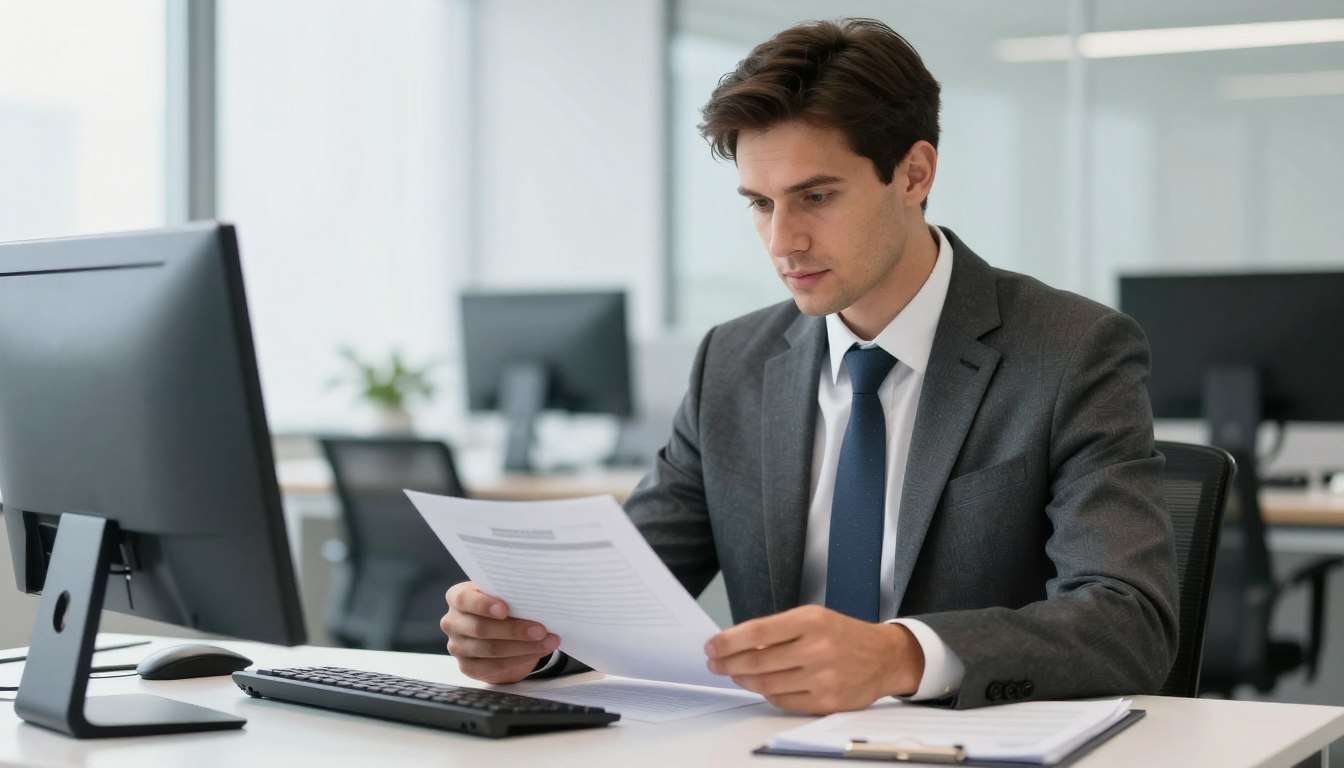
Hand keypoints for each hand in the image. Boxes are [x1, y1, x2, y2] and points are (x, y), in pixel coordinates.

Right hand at [441, 581, 560, 683]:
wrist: (500, 634)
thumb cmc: (504, 607)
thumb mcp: (504, 595)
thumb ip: (511, 594)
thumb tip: (537, 599)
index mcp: (457, 597)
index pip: (464, 599)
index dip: (484, 605)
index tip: (505, 609)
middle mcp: (452, 622)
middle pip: (481, 628)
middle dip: (514, 630)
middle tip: (541, 630)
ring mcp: (457, 646)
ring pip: (491, 649)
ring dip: (523, 647)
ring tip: (548, 641)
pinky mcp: (467, 667)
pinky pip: (494, 666)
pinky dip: (519, 659)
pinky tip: (536, 652)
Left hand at [703, 605, 924, 713]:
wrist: (884, 656)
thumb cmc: (843, 634)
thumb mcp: (813, 617)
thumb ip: (778, 630)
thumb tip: (737, 643)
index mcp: (811, 621)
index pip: (757, 633)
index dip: (728, 642)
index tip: (712, 646)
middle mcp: (816, 649)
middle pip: (757, 662)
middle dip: (728, 664)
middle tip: (715, 663)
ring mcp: (822, 677)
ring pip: (766, 684)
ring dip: (743, 680)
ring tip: (734, 674)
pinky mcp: (826, 701)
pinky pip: (783, 701)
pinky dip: (766, 694)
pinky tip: (760, 686)